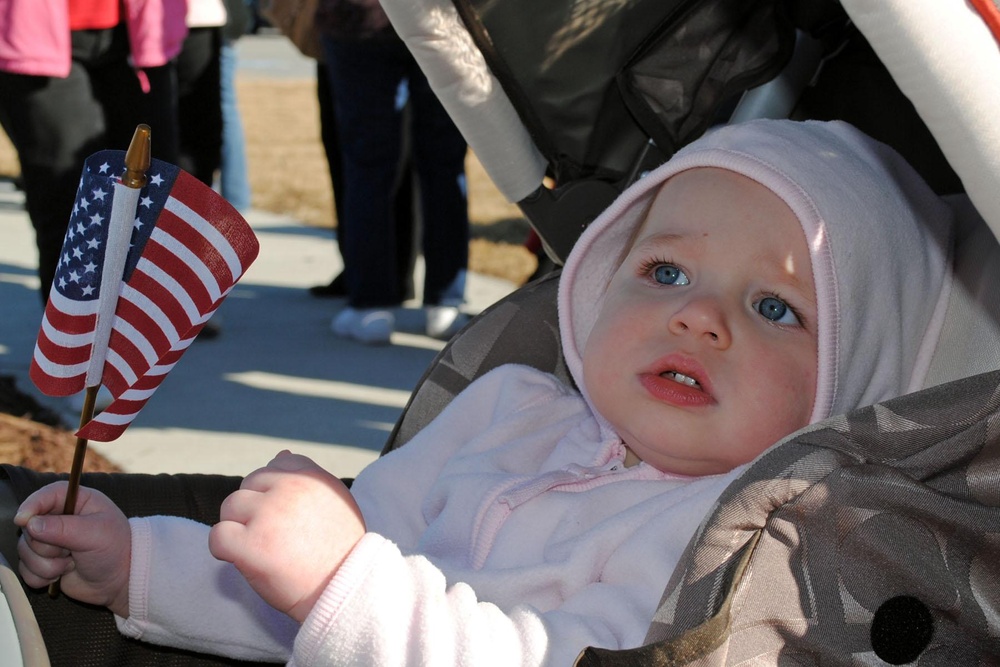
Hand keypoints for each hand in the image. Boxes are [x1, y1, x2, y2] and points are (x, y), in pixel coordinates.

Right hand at [14, 482, 130, 616]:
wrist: (120, 581)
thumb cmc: (116, 550)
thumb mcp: (96, 534)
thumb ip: (64, 528)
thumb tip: (31, 524)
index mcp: (78, 501)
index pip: (47, 495)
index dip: (32, 505)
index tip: (23, 520)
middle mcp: (60, 518)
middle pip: (30, 526)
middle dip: (47, 545)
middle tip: (70, 551)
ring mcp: (49, 541)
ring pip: (25, 551)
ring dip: (46, 564)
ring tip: (71, 563)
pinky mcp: (43, 562)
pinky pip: (25, 570)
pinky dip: (41, 577)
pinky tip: (61, 575)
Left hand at [209, 451, 365, 622]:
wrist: (344, 590)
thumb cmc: (339, 549)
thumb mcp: (334, 501)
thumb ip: (307, 477)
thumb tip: (281, 454)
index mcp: (312, 477)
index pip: (276, 465)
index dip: (274, 491)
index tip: (287, 516)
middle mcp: (290, 489)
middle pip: (249, 484)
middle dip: (255, 509)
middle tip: (275, 537)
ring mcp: (268, 514)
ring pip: (230, 507)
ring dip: (239, 527)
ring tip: (262, 548)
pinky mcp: (251, 544)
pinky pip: (217, 536)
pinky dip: (224, 550)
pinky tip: (245, 560)